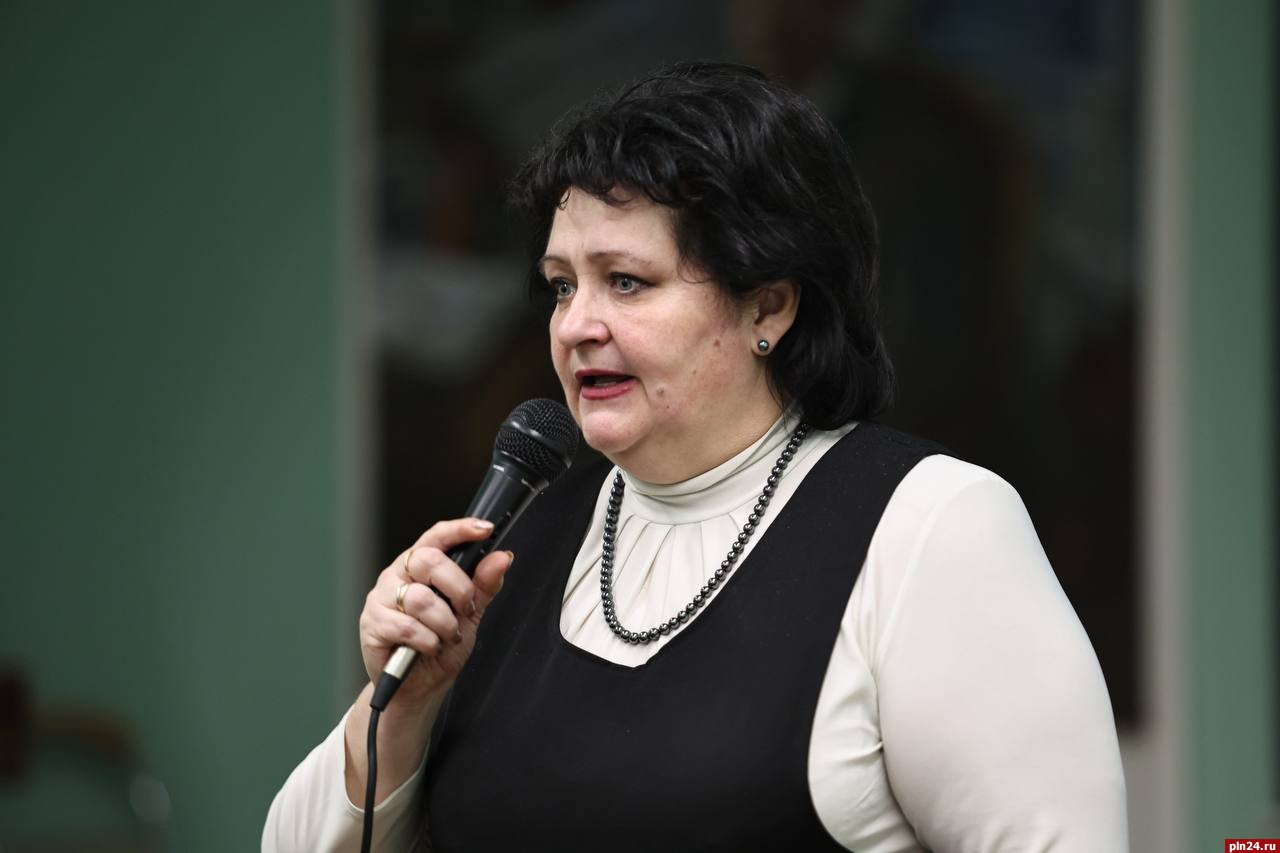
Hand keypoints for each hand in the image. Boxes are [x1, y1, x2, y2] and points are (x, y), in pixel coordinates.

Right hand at [358, 518, 514, 711]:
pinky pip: (407, 626)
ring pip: (421, 599)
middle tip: (467, 610)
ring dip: (445, 623)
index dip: (459, 529)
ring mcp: (381, 598)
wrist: (418, 687)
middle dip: (459, 588)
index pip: (437, 536)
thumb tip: (502, 558)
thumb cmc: (439, 646)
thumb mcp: (469, 615)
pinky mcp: (372, 623)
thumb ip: (484, 585)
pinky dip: (427, 641)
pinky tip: (429, 647)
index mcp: (419, 566)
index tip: (484, 529)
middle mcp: (398, 575)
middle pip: (429, 560)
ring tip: (447, 637)